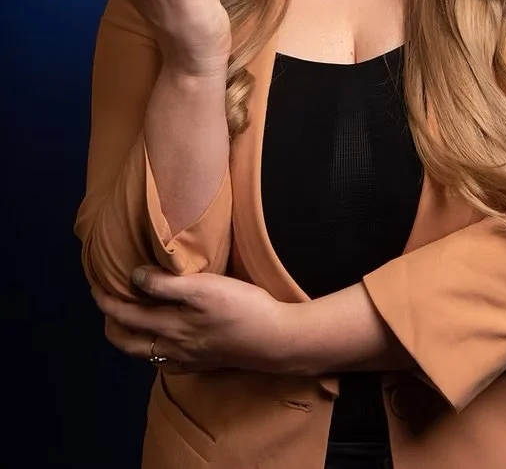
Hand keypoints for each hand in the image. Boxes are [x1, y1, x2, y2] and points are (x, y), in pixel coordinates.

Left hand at [92, 267, 296, 374]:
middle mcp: (173, 347)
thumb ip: (166, 285)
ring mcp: (189, 358)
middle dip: (112, 324)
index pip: (126, 315)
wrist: (275, 339)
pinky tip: (164, 342)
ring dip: (132, 337)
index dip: (107, 301)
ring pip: (147, 353)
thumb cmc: (241, 307)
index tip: (96, 286)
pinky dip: (156, 350)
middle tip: (107, 304)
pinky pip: (168, 361)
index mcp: (169, 327)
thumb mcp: (203, 288)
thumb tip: (134, 277)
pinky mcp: (205, 361)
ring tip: (130, 318)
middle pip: (129, 342)